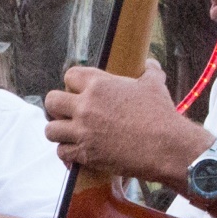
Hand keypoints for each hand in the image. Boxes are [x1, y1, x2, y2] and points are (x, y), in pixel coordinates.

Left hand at [42, 61, 207, 184]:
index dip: (73, 83)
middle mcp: (86, 106)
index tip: (78, 91)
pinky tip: (76, 151)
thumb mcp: (155, 85)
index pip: (70, 75)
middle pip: (51, 101)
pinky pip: (62, 152)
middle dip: (57, 107)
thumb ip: (149, 71)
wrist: (166, 147)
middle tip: (67, 113)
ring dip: (58, 131)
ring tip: (68, 133)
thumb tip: (150, 64)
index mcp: (99, 84)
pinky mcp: (85, 153)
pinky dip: (67, 152)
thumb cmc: (161, 114)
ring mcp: (83, 131)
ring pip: (50, 129)